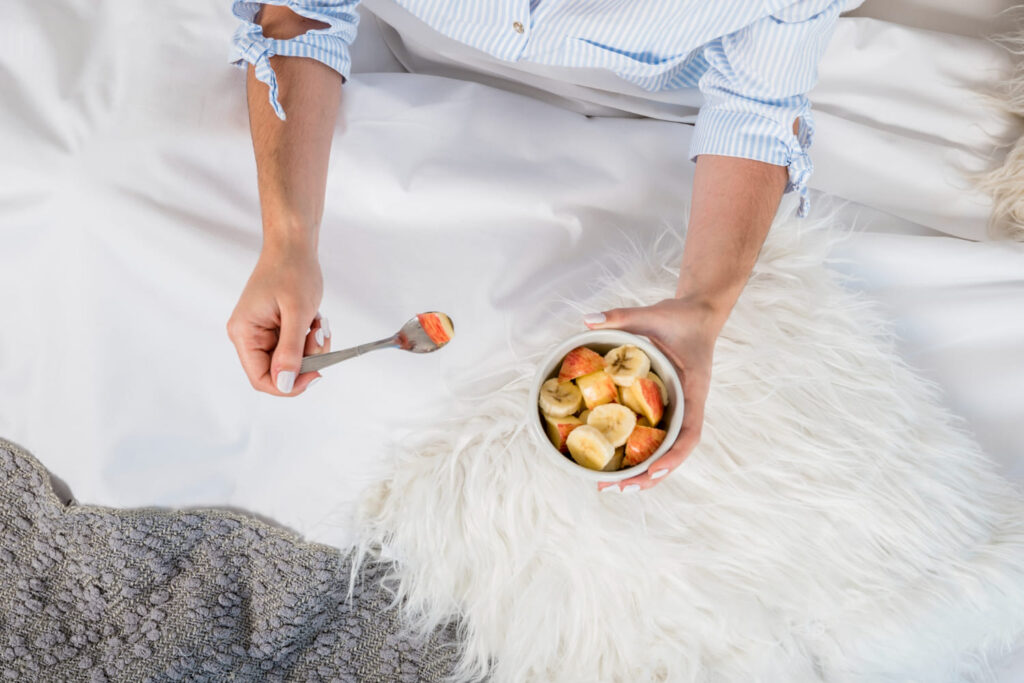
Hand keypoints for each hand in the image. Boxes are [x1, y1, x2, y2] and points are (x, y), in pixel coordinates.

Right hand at [227, 242, 329, 395]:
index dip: (288, 384)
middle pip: (279, 370)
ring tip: (317, 322)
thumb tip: (284, 383)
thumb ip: (290, 351)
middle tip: (319, 335)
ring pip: (292, 359)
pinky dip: (310, 337)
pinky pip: (296, 346)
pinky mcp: (275, 327)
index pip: (261, 378)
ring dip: (311, 346)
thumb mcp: (296, 313)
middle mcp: (249, 335)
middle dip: (305, 359)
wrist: (294, 245)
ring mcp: (262, 331)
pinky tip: (314, 319)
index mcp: (244, 333)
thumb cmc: (291, 270)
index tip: (315, 373)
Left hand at [585, 297, 722, 491]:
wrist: (697, 314)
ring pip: (667, 450)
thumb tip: (587, 319)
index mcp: (694, 388)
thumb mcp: (651, 313)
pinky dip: (641, 453)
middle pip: (676, 452)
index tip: (654, 470)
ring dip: (644, 472)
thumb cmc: (679, 317)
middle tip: (619, 489)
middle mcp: (690, 405)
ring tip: (613, 488)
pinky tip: (619, 464)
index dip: (674, 455)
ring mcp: (681, 409)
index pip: (691, 431)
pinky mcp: (669, 408)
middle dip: (650, 475)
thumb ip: (621, 316)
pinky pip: (658, 437)